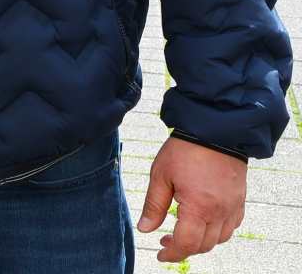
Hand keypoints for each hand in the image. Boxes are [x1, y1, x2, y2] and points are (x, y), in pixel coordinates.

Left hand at [136, 136, 247, 262]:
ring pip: (219, 239)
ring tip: (181, 233)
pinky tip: (202, 223)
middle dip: (183, 249)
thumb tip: (145, 229)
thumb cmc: (185, 150)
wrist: (216, 131)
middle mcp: (219, 212)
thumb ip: (153, 205)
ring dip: (200, 243)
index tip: (160, 255)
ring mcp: (232, 207)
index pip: (186, 243)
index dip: (172, 253)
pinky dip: (217, 232)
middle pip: (203, 245)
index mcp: (198, 207)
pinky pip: (231, 227)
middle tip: (165, 242)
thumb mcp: (160, 175)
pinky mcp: (239, 201)